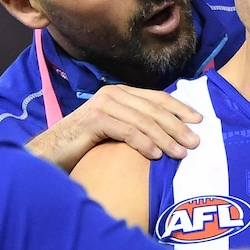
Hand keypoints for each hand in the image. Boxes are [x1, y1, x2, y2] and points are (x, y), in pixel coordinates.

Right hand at [26, 84, 201, 171]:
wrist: (49, 154)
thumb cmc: (84, 147)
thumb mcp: (114, 132)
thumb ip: (136, 127)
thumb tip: (169, 135)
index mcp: (120, 93)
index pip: (157, 98)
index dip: (179, 108)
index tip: (199, 120)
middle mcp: (112, 94)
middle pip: (153, 108)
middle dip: (177, 125)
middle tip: (195, 142)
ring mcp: (102, 105)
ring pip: (143, 120)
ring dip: (165, 137)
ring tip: (181, 153)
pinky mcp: (93, 120)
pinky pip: (126, 131)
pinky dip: (144, 143)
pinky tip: (156, 156)